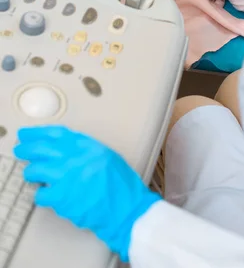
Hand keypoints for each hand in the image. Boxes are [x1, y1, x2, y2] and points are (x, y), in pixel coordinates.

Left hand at [14, 126, 160, 261]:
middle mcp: (76, 158)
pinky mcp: (62, 198)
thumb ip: (85, 149)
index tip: (28, 133)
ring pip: (35, 169)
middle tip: (20, 149)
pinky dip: (41, 195)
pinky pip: (41, 194)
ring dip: (31, 172)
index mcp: (88, 146)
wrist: (126, 208)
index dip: (38, 132)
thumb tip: (62, 148)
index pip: (57, 133)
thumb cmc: (120, 185)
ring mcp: (67, 177)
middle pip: (42, 148)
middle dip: (27, 148)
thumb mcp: (106, 156)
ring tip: (31, 174)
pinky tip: (46, 195)